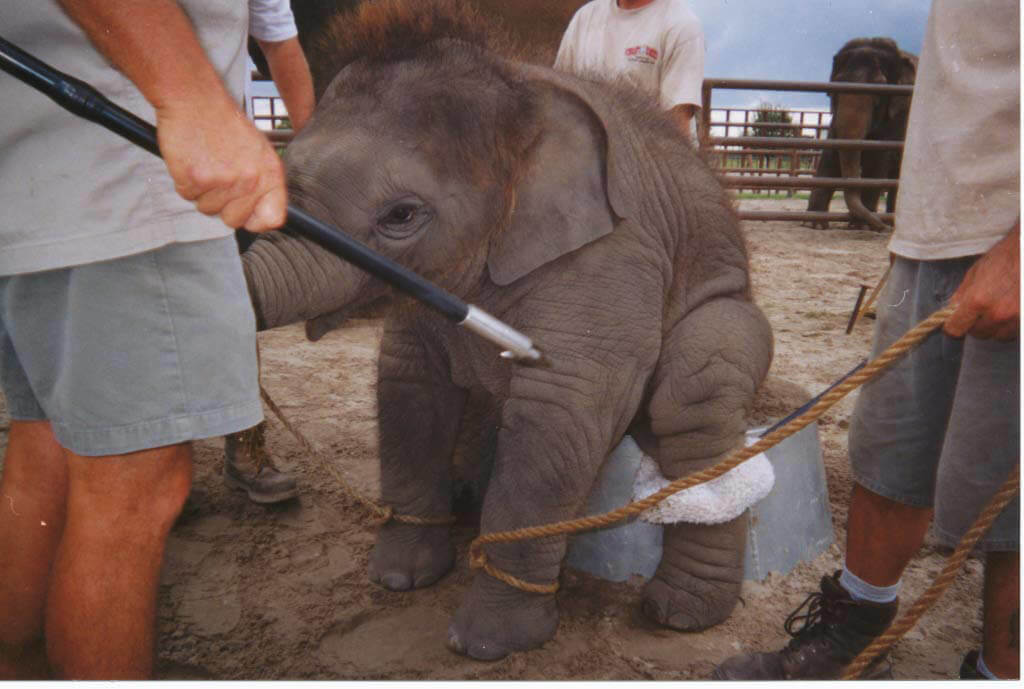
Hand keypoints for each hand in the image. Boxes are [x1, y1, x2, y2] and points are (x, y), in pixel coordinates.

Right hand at [155, 95, 286, 231]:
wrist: (196, 100)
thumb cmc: (225, 124)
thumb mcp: (259, 151)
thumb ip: (264, 183)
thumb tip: (266, 215)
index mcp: (270, 174)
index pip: (273, 219)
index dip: (256, 221)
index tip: (246, 214)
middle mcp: (250, 180)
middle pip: (234, 220)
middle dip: (222, 205)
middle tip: (218, 178)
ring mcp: (223, 181)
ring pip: (208, 210)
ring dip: (202, 193)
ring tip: (205, 164)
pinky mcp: (195, 178)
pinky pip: (187, 196)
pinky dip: (185, 182)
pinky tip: (192, 161)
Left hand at [944, 223, 1019, 339]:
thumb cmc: (1004, 257)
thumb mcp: (975, 272)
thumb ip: (961, 295)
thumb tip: (952, 311)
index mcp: (978, 301)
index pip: (956, 329)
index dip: (953, 325)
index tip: (955, 321)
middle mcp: (997, 313)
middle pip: (977, 334)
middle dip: (975, 324)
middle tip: (979, 310)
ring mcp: (1016, 318)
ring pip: (997, 336)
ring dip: (994, 327)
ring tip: (997, 308)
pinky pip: (1013, 332)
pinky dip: (1009, 325)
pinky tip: (1010, 309)